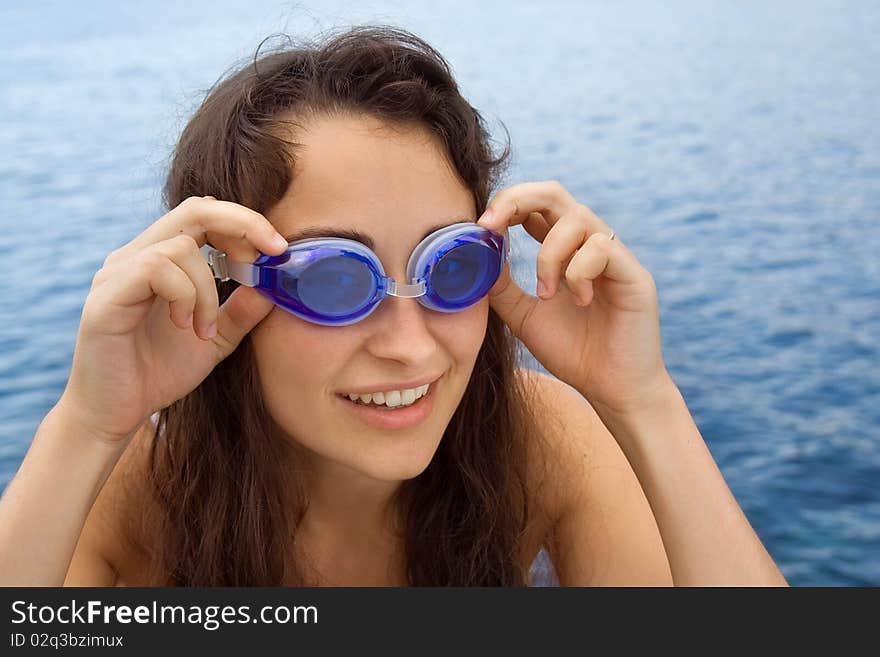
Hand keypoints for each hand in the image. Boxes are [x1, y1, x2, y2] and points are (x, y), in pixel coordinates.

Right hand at [58, 196, 288, 443]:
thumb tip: (273, 284)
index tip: (278, 249)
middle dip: (242, 224)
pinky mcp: (107, 296)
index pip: (205, 215)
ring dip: (208, 288)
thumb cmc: (158, 373)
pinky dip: (184, 295)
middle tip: (271, 253)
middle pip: (195, 209)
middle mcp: (136, 256)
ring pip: (181, 246)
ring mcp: (117, 273)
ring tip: (206, 329)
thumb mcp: (216, 340)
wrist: (115, 415)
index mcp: (161, 260)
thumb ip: (241, 312)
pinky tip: (185, 326)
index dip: (246, 223)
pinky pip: (156, 268)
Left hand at [477, 181, 671, 413]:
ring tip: (546, 294)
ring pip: (576, 218)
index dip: (505, 204)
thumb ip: (501, 286)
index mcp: (563, 251)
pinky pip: (601, 248)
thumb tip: (477, 253)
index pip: (534, 205)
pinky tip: (580, 302)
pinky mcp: (634, 273)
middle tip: (490, 224)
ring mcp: (614, 256)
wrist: (611, 389)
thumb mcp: (524, 316)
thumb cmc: (573, 352)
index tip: (480, 226)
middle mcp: (588, 245)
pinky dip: (578, 272)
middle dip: (517, 200)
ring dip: (548, 255)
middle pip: (554, 192)